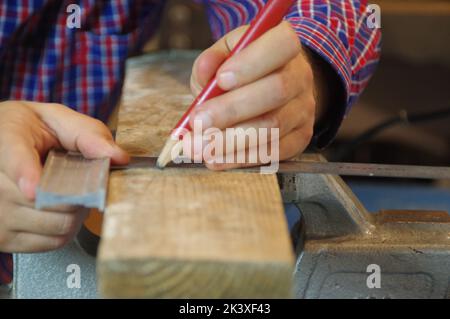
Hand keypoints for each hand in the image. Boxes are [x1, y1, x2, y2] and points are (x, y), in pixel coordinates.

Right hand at [0, 101, 128, 252]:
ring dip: (77, 213)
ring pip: (57, 225)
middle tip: (83, 182)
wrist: (2, 145)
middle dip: (80, 195)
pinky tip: (61, 210)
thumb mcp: (58, 120)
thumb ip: (87, 134)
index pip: (14, 159)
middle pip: (50, 201)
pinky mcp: (4, 238)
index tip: (33, 190)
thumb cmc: (33, 131)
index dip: (26, 174)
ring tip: (72, 194)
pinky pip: (52, 242)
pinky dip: (67, 228)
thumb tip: (119, 156)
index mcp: (6, 140)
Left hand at [188, 21, 323, 169]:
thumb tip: (204, 71)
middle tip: (198, 123)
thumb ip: (212, 61)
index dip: (251, 63)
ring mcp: (304, 109)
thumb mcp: (225, 55)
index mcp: (284, 45)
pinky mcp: (300, 138)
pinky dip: (241, 158)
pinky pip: (274, 152)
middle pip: (275, 91)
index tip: (220, 80)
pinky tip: (216, 159)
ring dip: (231, 141)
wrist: (274, 90)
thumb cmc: (243, 71)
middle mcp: (300, 76)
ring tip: (199, 148)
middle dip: (232, 110)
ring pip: (272, 127)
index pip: (280, 45)